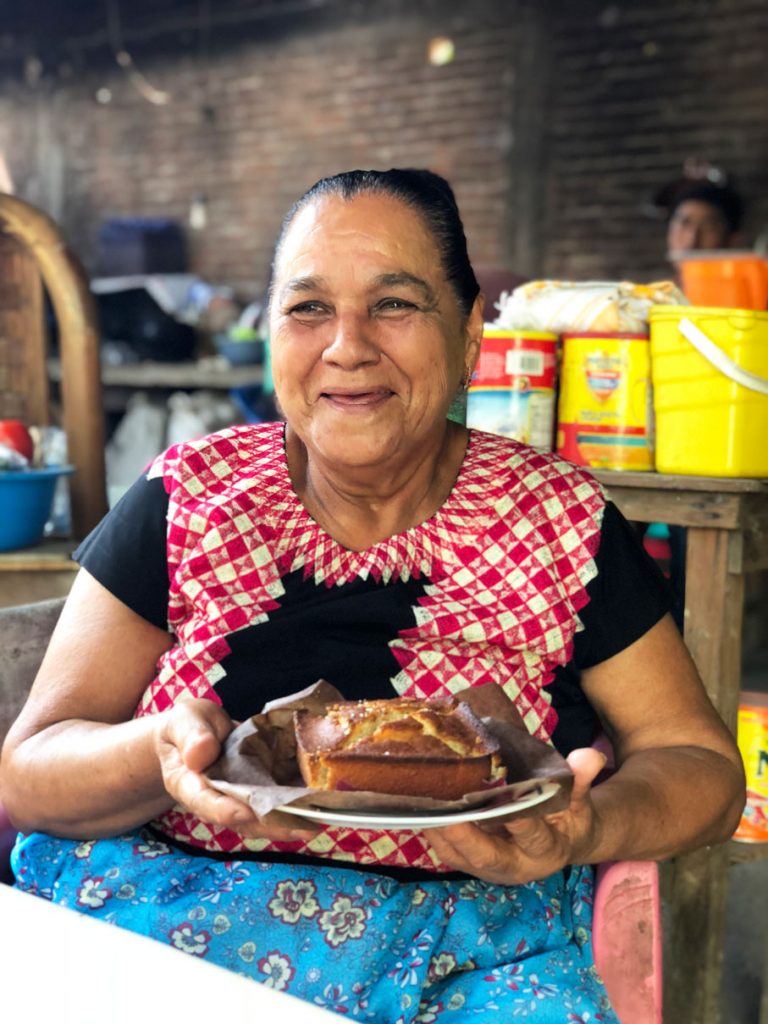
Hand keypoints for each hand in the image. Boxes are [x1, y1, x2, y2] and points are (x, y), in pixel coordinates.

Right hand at [155, 698, 316, 842]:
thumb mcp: (184, 720)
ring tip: (317, 820)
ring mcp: (236, 800)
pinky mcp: (255, 794)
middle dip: (272, 824)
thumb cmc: (187, 727)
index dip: (224, 810)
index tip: (245, 812)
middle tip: (301, 825)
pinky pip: (273, 805)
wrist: (194, 735)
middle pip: (241, 819)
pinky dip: (294, 807)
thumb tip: (201, 752)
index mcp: (188, 783)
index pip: (204, 801)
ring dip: (288, 822)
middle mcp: (215, 800)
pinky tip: (318, 805)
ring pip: (261, 819)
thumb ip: (191, 734)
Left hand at [426, 747, 605, 884]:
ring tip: (418, 801)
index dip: (517, 821)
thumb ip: (580, 780)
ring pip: (458, 854)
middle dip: (460, 834)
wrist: (565, 840)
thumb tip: (589, 757)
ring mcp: (489, 866)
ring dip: (438, 830)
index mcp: (546, 852)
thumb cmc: (571, 817)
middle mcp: (514, 866)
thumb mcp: (582, 800)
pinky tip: (418, 803)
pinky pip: (449, 848)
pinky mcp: (472, 859)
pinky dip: (433, 827)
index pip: (530, 836)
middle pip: (483, 856)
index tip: (502, 799)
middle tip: (438, 808)